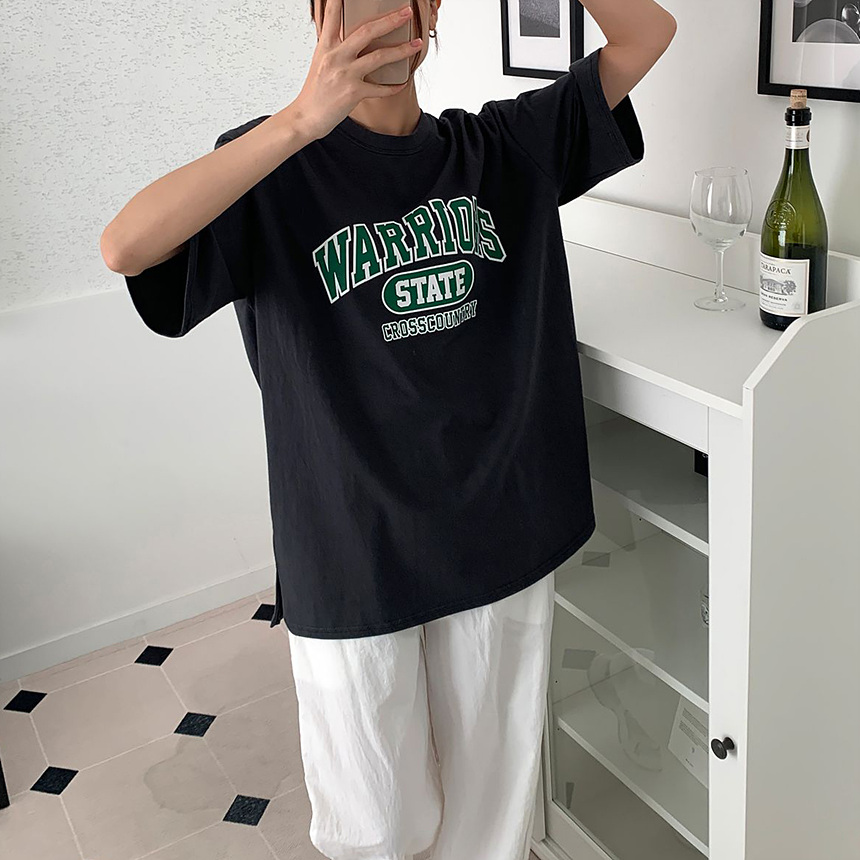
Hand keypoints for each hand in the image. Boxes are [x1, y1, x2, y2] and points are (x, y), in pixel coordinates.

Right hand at [292, 0, 422, 141]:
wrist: (306, 116)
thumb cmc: (315, 91)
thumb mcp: (321, 62)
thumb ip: (335, 47)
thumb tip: (353, 38)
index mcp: (326, 46)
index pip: (333, 15)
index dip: (339, 0)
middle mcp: (336, 56)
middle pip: (367, 31)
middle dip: (390, 20)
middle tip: (406, 13)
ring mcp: (345, 74)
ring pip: (379, 57)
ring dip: (402, 50)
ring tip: (416, 44)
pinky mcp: (353, 93)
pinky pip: (380, 89)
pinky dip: (393, 87)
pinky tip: (402, 83)